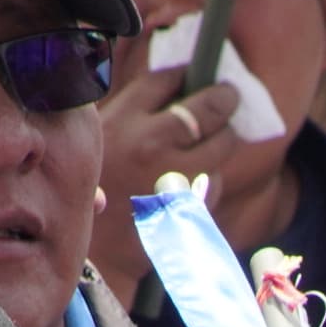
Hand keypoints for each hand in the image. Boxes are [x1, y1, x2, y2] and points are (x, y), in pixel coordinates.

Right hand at [86, 47, 275, 291]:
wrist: (95, 252)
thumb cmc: (96, 191)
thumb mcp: (100, 140)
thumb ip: (131, 115)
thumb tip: (175, 87)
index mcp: (122, 119)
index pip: (168, 80)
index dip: (188, 74)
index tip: (196, 74)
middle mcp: (150, 141)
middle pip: (209, 108)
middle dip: (224, 99)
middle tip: (230, 96)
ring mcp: (175, 174)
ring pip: (221, 145)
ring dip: (222, 142)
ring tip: (217, 139)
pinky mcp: (191, 205)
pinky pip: (216, 181)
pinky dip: (213, 177)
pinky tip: (199, 178)